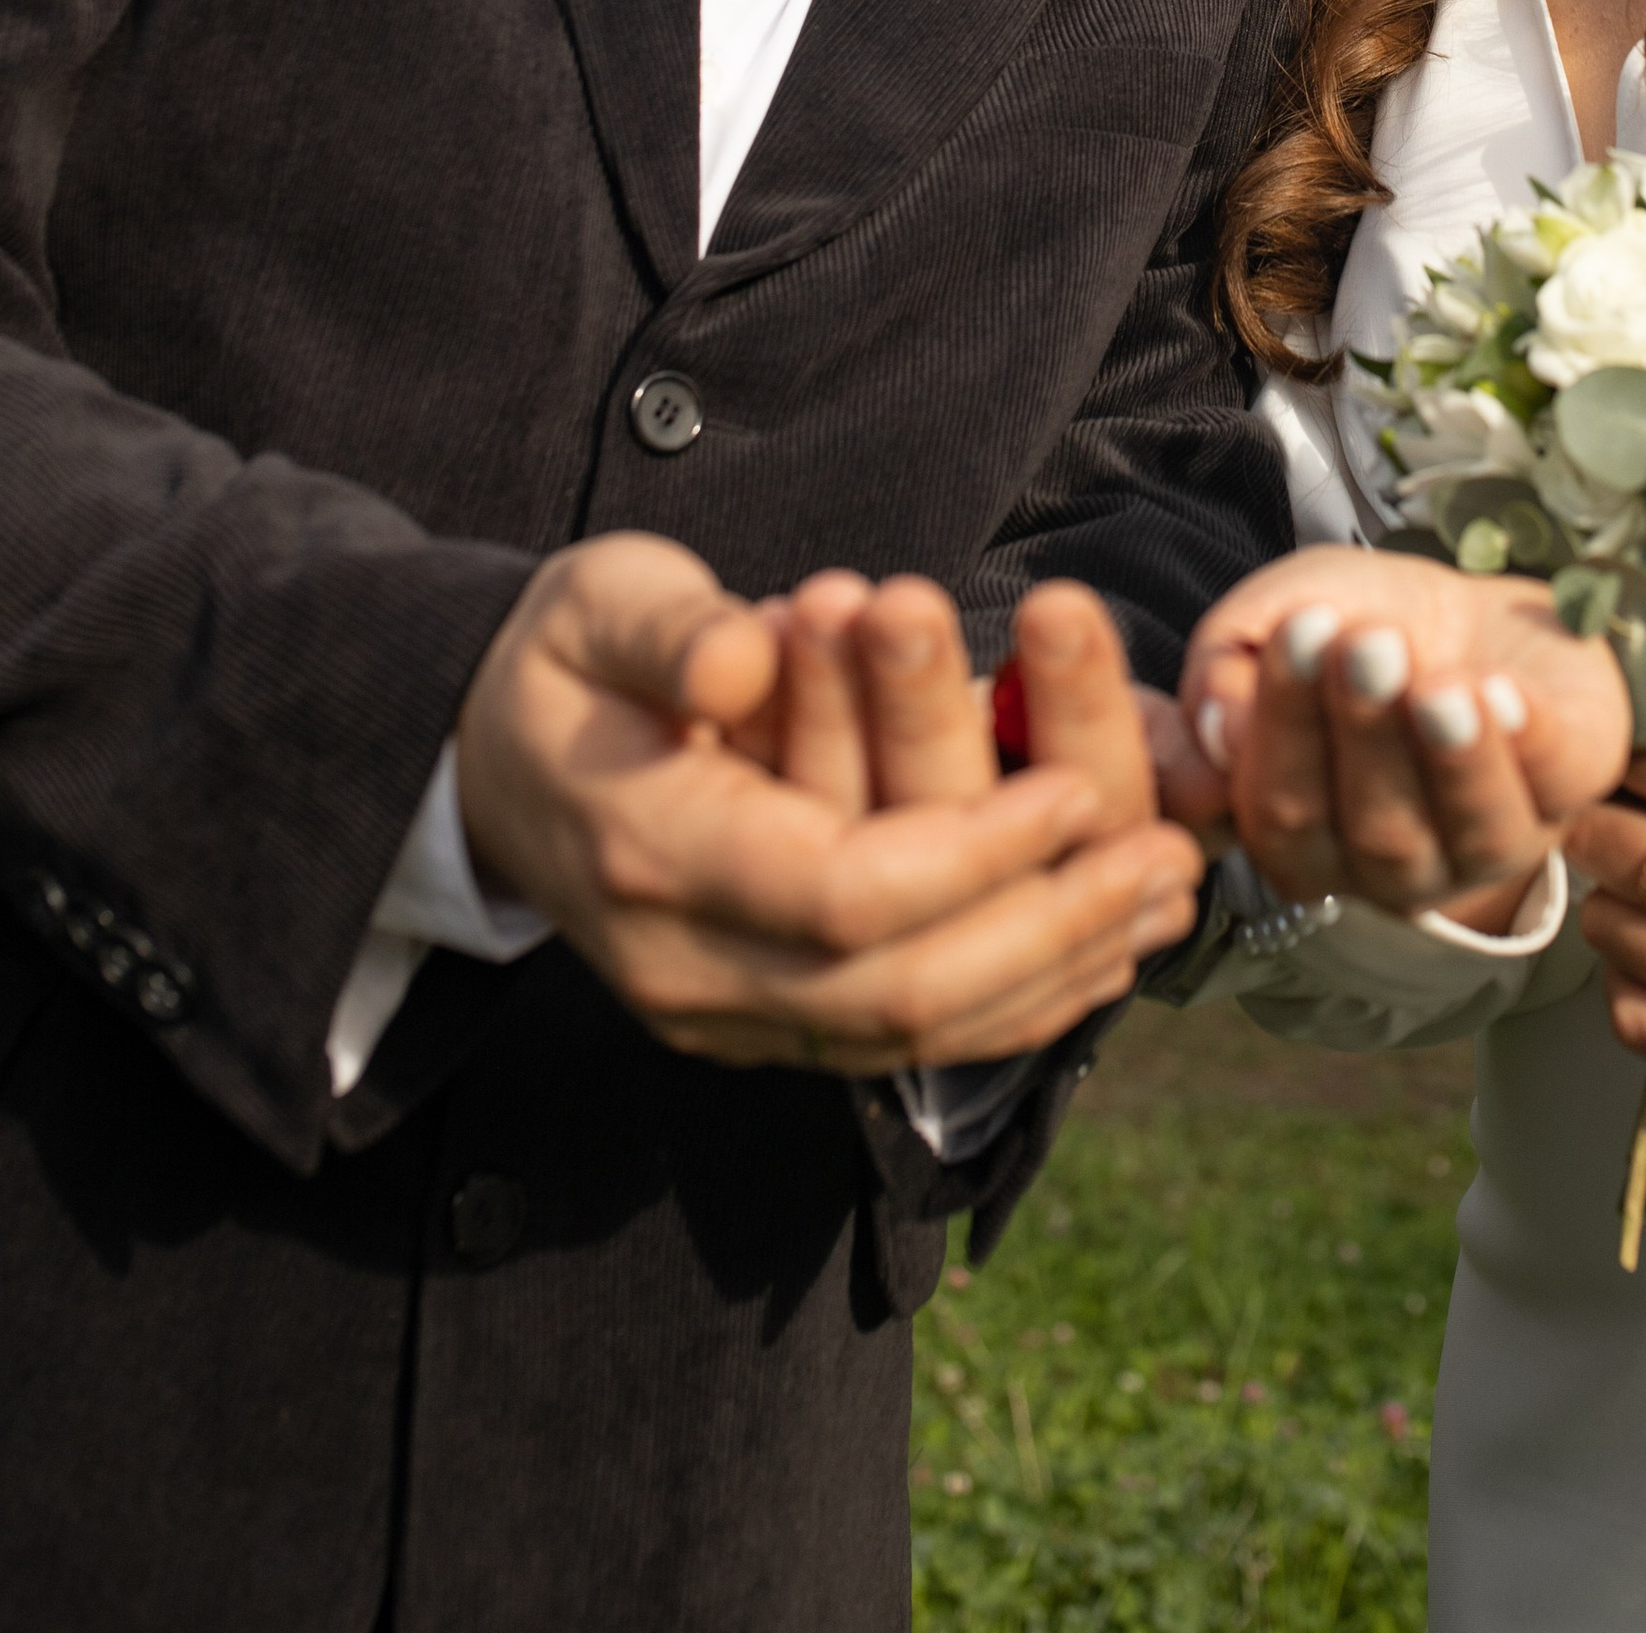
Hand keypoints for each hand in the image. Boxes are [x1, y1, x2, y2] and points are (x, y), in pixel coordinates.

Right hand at [456, 537, 1203, 1070]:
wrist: (480, 764)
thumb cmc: (564, 658)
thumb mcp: (597, 601)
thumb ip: (669, 629)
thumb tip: (746, 657)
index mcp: (652, 852)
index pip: (845, 890)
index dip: (974, 850)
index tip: (1078, 788)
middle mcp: (686, 964)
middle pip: (897, 993)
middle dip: (1046, 929)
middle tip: (1165, 862)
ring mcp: (719, 1014)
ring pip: (912, 1039)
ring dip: (1051, 979)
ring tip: (1162, 905)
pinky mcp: (756, 1026)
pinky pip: (899, 1043)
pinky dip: (1007, 1006)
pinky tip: (1095, 953)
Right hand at [1178, 547, 1631, 925]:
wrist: (1471, 603)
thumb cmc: (1359, 621)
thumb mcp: (1279, 613)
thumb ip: (1225, 666)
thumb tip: (1216, 732)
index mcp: (1305, 836)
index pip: (1282, 811)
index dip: (1287, 726)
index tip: (1299, 630)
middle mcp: (1393, 865)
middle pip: (1374, 829)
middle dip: (1369, 731)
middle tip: (1368, 643)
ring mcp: (1487, 843)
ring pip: (1469, 832)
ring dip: (1453, 757)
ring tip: (1439, 685)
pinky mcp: (1569, 794)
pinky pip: (1554, 785)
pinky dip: (1527, 739)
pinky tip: (1504, 690)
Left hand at [1570, 721, 1645, 1106]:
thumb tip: (1633, 731)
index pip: (1631, 763)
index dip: (1627, 758)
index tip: (1635, 766)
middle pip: (1600, 848)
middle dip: (1608, 825)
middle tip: (1633, 825)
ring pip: (1608, 935)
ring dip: (1622, 907)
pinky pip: (1638, 1025)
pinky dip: (1638, 988)